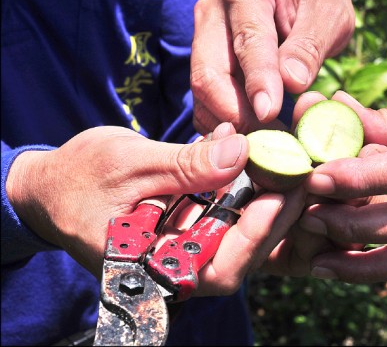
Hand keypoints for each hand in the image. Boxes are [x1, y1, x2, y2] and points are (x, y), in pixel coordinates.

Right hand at [4, 123, 304, 295]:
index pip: (217, 269)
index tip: (280, 197)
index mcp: (152, 267)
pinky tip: (259, 154)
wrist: (52, 184)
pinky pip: (225, 210)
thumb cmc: (78, 178)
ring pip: (239, 232)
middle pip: (240, 254)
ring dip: (266, 197)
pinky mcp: (190, 221)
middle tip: (302, 175)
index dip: (254, 237)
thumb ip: (185, 165)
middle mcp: (175, 263)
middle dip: (274, 216)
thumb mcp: (129, 164)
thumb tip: (239, 150)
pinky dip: (244, 184)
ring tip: (291, 161)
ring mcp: (185, 244)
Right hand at [190, 0, 356, 133]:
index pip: (247, 41)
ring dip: (230, 125)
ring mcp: (203, 40)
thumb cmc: (320, 1)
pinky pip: (206, 103)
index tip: (269, 114)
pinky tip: (252, 140)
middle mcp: (211, 12)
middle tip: (268, 142)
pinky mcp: (205, 65)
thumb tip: (290, 83)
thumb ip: (309, 47)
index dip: (258, 81)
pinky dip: (227, 126)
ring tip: (266, 144)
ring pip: (203, 94)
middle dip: (235, 114)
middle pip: (208, 74)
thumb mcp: (330, 15)